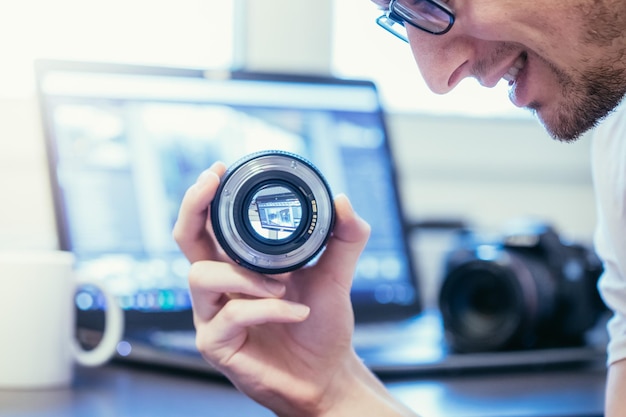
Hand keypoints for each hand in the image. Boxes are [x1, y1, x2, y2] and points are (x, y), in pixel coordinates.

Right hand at [173, 163, 416, 416]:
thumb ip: (344, 239)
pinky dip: (268, 309)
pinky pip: (231, 315)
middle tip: (212, 183)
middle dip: (193, 206)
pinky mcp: (216, 345)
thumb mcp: (336, 276)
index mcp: (239, 265)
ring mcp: (212, 316)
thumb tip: (342, 200)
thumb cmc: (321, 325)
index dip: (205, 196)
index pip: (209, 225)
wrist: (325, 374)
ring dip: (244, 275)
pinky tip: (296, 311)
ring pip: (201, 277)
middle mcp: (219, 287)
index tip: (221, 169)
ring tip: (282, 283)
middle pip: (184, 239)